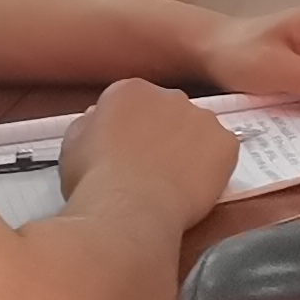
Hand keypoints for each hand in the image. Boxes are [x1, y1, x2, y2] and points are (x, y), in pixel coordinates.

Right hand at [58, 77, 237, 206]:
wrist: (130, 208)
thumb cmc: (93, 180)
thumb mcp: (73, 146)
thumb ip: (90, 124)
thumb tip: (99, 118)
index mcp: (130, 90)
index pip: (133, 100)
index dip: (129, 127)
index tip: (125, 149)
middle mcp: (170, 95)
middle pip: (168, 110)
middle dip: (161, 132)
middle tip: (150, 166)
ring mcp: (203, 117)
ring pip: (198, 129)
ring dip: (189, 147)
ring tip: (173, 181)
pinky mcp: (226, 142)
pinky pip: (221, 151)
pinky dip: (212, 166)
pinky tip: (195, 186)